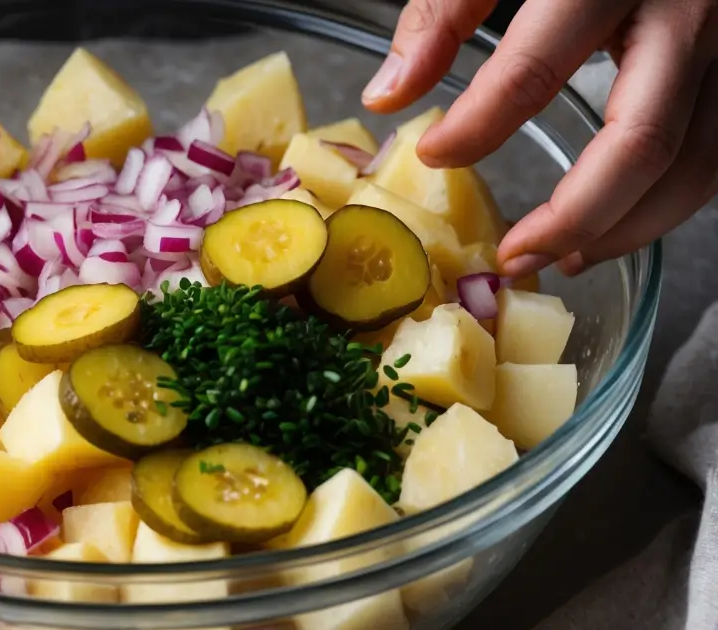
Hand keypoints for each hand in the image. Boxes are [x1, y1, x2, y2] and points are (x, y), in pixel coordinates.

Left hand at [362, 0, 717, 276]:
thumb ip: (444, 14)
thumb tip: (388, 96)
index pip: (533, 69)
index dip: (477, 126)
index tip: (432, 155)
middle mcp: (684, 13)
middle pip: (640, 143)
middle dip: (572, 217)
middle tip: (513, 255)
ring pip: (691, 165)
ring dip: (624, 229)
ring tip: (557, 257)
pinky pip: (713, 154)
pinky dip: (662, 206)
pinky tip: (609, 228)